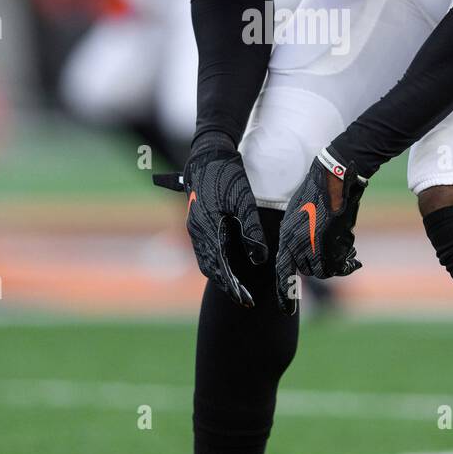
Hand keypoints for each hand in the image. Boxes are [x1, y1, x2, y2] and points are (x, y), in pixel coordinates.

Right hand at [154, 132, 266, 306]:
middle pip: (210, 267)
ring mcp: (194, 225)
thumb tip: (258, 258)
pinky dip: (216, 262)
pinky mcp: (197, 220)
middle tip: (245, 300)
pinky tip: (228, 265)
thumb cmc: (228, 175)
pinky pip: (205, 249)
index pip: (220, 266)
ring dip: (221, 275)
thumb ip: (251, 230)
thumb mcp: (244, 200)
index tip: (246, 299)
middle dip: (227, 285)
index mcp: (207, 227)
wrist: (207, 153)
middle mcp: (196, 230)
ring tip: (237, 288)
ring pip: (206, 259)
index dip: (233, 285)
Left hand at [275, 148, 367, 312]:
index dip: (284, 292)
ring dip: (336, 264)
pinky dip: (346, 263)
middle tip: (339, 261)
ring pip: (323, 270)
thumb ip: (300, 237)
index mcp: (286, 236)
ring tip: (347, 253)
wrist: (333, 176)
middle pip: (307, 272)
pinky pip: (337, 264)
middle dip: (323, 267)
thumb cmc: (318, 191)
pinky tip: (353, 256)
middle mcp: (295, 242)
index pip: (282, 271)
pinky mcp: (330, 241)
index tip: (287, 311)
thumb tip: (307, 256)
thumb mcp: (300, 215)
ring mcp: (312, 242)